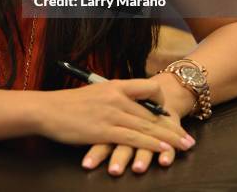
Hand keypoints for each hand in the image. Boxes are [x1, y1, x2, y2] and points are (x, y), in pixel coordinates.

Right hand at [40, 79, 194, 153]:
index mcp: (114, 85)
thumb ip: (111, 98)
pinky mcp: (105, 130)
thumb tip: (125, 105)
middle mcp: (116, 97)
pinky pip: (134, 138)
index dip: (161, 100)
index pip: (147, 87)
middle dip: (173, 127)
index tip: (168, 113)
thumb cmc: (68, 104)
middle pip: (152, 113)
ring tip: (184, 146)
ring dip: (169, 138)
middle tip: (189, 138)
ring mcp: (112, 114)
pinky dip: (151, 144)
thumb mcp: (93, 94)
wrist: (47, 109)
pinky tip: (163, 150)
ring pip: (147, 126)